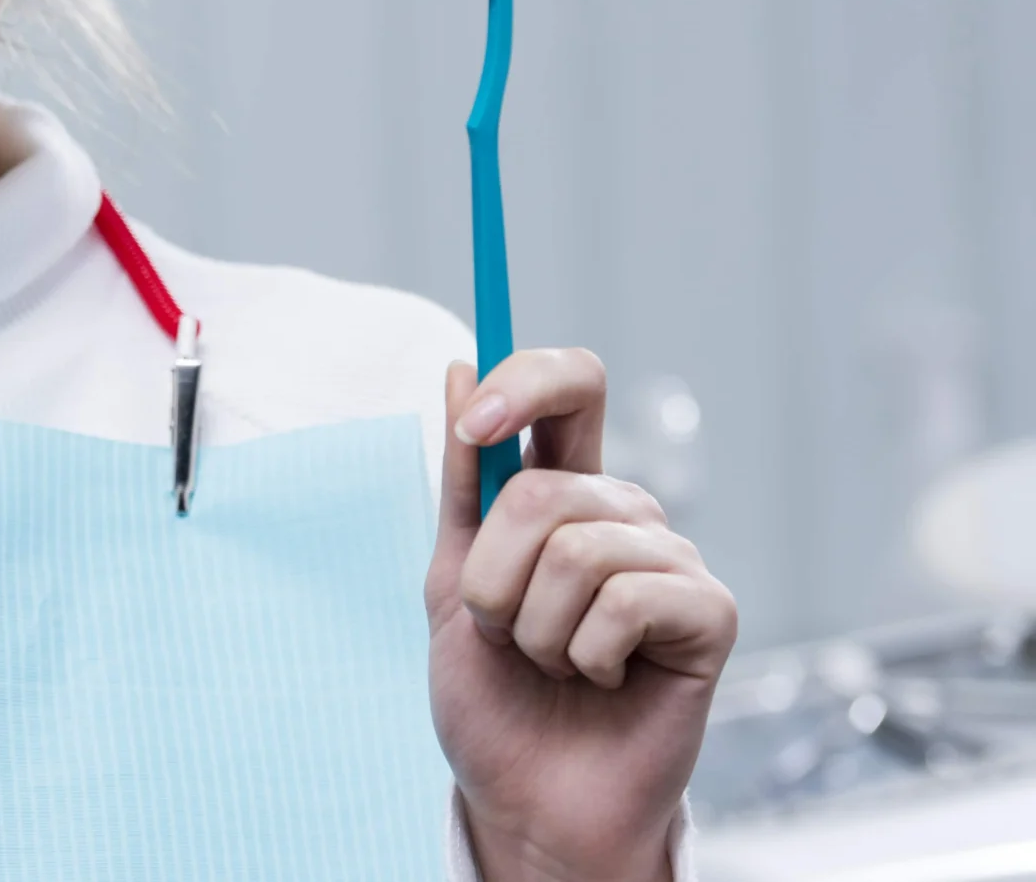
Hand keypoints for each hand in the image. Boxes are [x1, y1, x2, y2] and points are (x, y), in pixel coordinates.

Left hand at [426, 350, 736, 881]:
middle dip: (491, 576)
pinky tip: (601, 681)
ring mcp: (671, 559)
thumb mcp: (452, 575)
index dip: (524, 382)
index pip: (570, 388)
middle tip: (501, 632)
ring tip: (553, 665)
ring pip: (573, 551)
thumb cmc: (493, 691)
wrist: (526, 794)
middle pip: (540, 488)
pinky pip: (625, 600)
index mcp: (564, 490)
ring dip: (533, 629)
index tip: (474, 426)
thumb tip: (460, 367)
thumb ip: (462, 477)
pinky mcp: (710, 613)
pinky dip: (586, 655)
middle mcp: (624, 512)